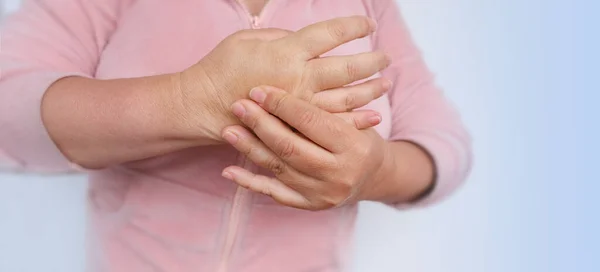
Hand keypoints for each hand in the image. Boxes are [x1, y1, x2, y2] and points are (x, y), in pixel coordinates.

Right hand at [172, 16, 389, 141]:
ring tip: (386, 83)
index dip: (353, 27)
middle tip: (385, 58)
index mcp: (288, 51)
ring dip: (371, 90)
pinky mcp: (297, 127)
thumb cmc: (221, 67)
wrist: (203, 105)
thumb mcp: (246, 38)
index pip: (330, 34)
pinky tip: (373, 116)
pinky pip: (333, 124)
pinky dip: (357, 120)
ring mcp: (301, 105)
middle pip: (348, 67)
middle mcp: (300, 77)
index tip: (367, 25)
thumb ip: (280, 37)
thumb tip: (305, 41)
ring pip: (347, 97)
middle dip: (371, 61)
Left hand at [219, 86, 391, 209]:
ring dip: (250, 148)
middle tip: (238, 106)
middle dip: (261, 124)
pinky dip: (250, 182)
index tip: (258, 89)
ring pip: (279, 168)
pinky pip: (275, 194)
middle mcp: (340, 173)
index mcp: (353, 145)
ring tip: (228, 130)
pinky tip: (229, 170)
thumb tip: (285, 75)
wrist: (375, 175)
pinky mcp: (311, 206)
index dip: (282, 104)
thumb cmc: (359, 136)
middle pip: (291, 146)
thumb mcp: (354, 116)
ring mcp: (324, 193)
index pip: (311, 121)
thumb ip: (325, 102)